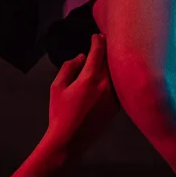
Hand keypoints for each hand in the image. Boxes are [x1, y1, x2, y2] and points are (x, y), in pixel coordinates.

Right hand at [44, 34, 116, 160]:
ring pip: (117, 74)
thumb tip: (81, 57)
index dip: (98, 41)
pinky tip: (112, 76)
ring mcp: (114, 98)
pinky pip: (118, 88)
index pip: (99, 52)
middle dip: (108, 50)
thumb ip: (68, 68)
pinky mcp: (117, 108)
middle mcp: (106, 86)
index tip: (97, 35)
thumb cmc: (59, 113)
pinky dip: (116, 79)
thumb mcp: (57, 87)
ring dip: (114, 64)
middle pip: (111, 61)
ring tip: (110, 56)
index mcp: (90, 78)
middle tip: (105, 41)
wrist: (69, 141)